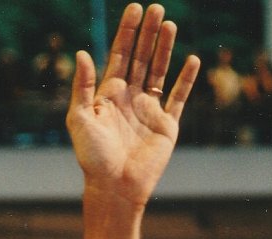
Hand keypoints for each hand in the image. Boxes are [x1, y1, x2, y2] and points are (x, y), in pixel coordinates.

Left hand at [67, 4, 199, 206]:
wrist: (115, 188)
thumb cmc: (93, 158)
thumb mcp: (79, 119)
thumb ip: (82, 86)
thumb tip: (82, 53)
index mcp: (109, 94)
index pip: (120, 55)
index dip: (127, 32)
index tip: (135, 9)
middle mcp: (130, 98)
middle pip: (142, 58)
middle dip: (148, 33)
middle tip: (157, 9)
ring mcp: (149, 110)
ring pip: (160, 72)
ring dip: (165, 49)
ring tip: (171, 25)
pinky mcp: (166, 126)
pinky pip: (178, 98)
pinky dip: (186, 80)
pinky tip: (192, 60)